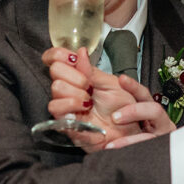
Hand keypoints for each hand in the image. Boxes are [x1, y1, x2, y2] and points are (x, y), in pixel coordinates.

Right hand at [42, 47, 170, 148]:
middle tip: (90, 88)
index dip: (58, 54)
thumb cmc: (123, 108)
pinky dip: (72, 106)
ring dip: (75, 93)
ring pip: (55, 88)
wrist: (128, 131)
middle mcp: (69, 89)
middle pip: (55, 71)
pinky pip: (56, 108)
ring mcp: (65, 106)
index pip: (55, 59)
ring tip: (89, 102)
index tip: (72, 58)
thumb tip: (80, 52)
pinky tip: (85, 110)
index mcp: (79, 76)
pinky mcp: (64, 122)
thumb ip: (93, 71)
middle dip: (75, 76)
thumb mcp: (112, 84)